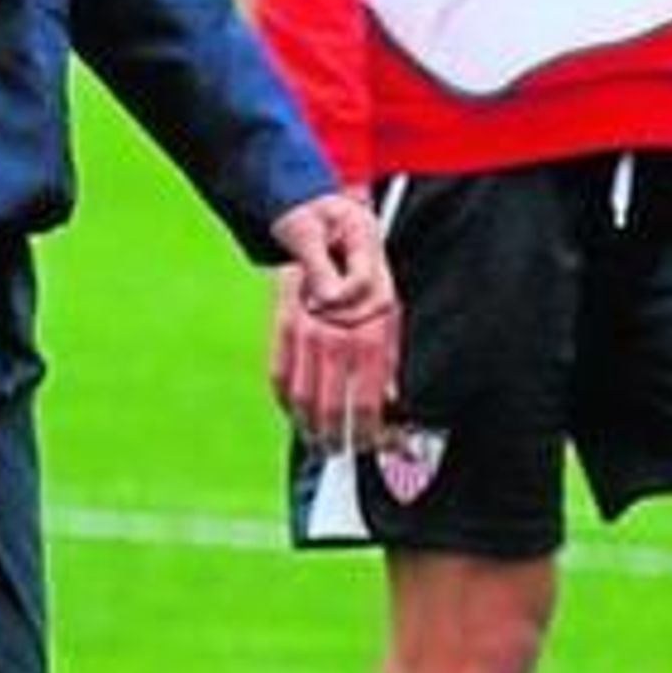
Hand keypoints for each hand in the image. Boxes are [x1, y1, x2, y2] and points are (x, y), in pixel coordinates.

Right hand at [268, 195, 398, 451]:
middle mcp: (332, 334)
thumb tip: (392, 399)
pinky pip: (279, 372)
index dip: (371, 433)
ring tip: (319, 444)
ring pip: (301, 396)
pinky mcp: (282, 322)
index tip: (373, 447)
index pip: (367, 400)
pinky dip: (285, 399)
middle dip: (337, 439)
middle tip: (343, 455)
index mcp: (366, 331)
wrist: (320, 217)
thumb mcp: (388, 300)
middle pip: (330, 407)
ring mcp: (303, 329)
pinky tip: (294, 412)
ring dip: (309, 427)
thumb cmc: (361, 260)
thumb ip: (387, 352)